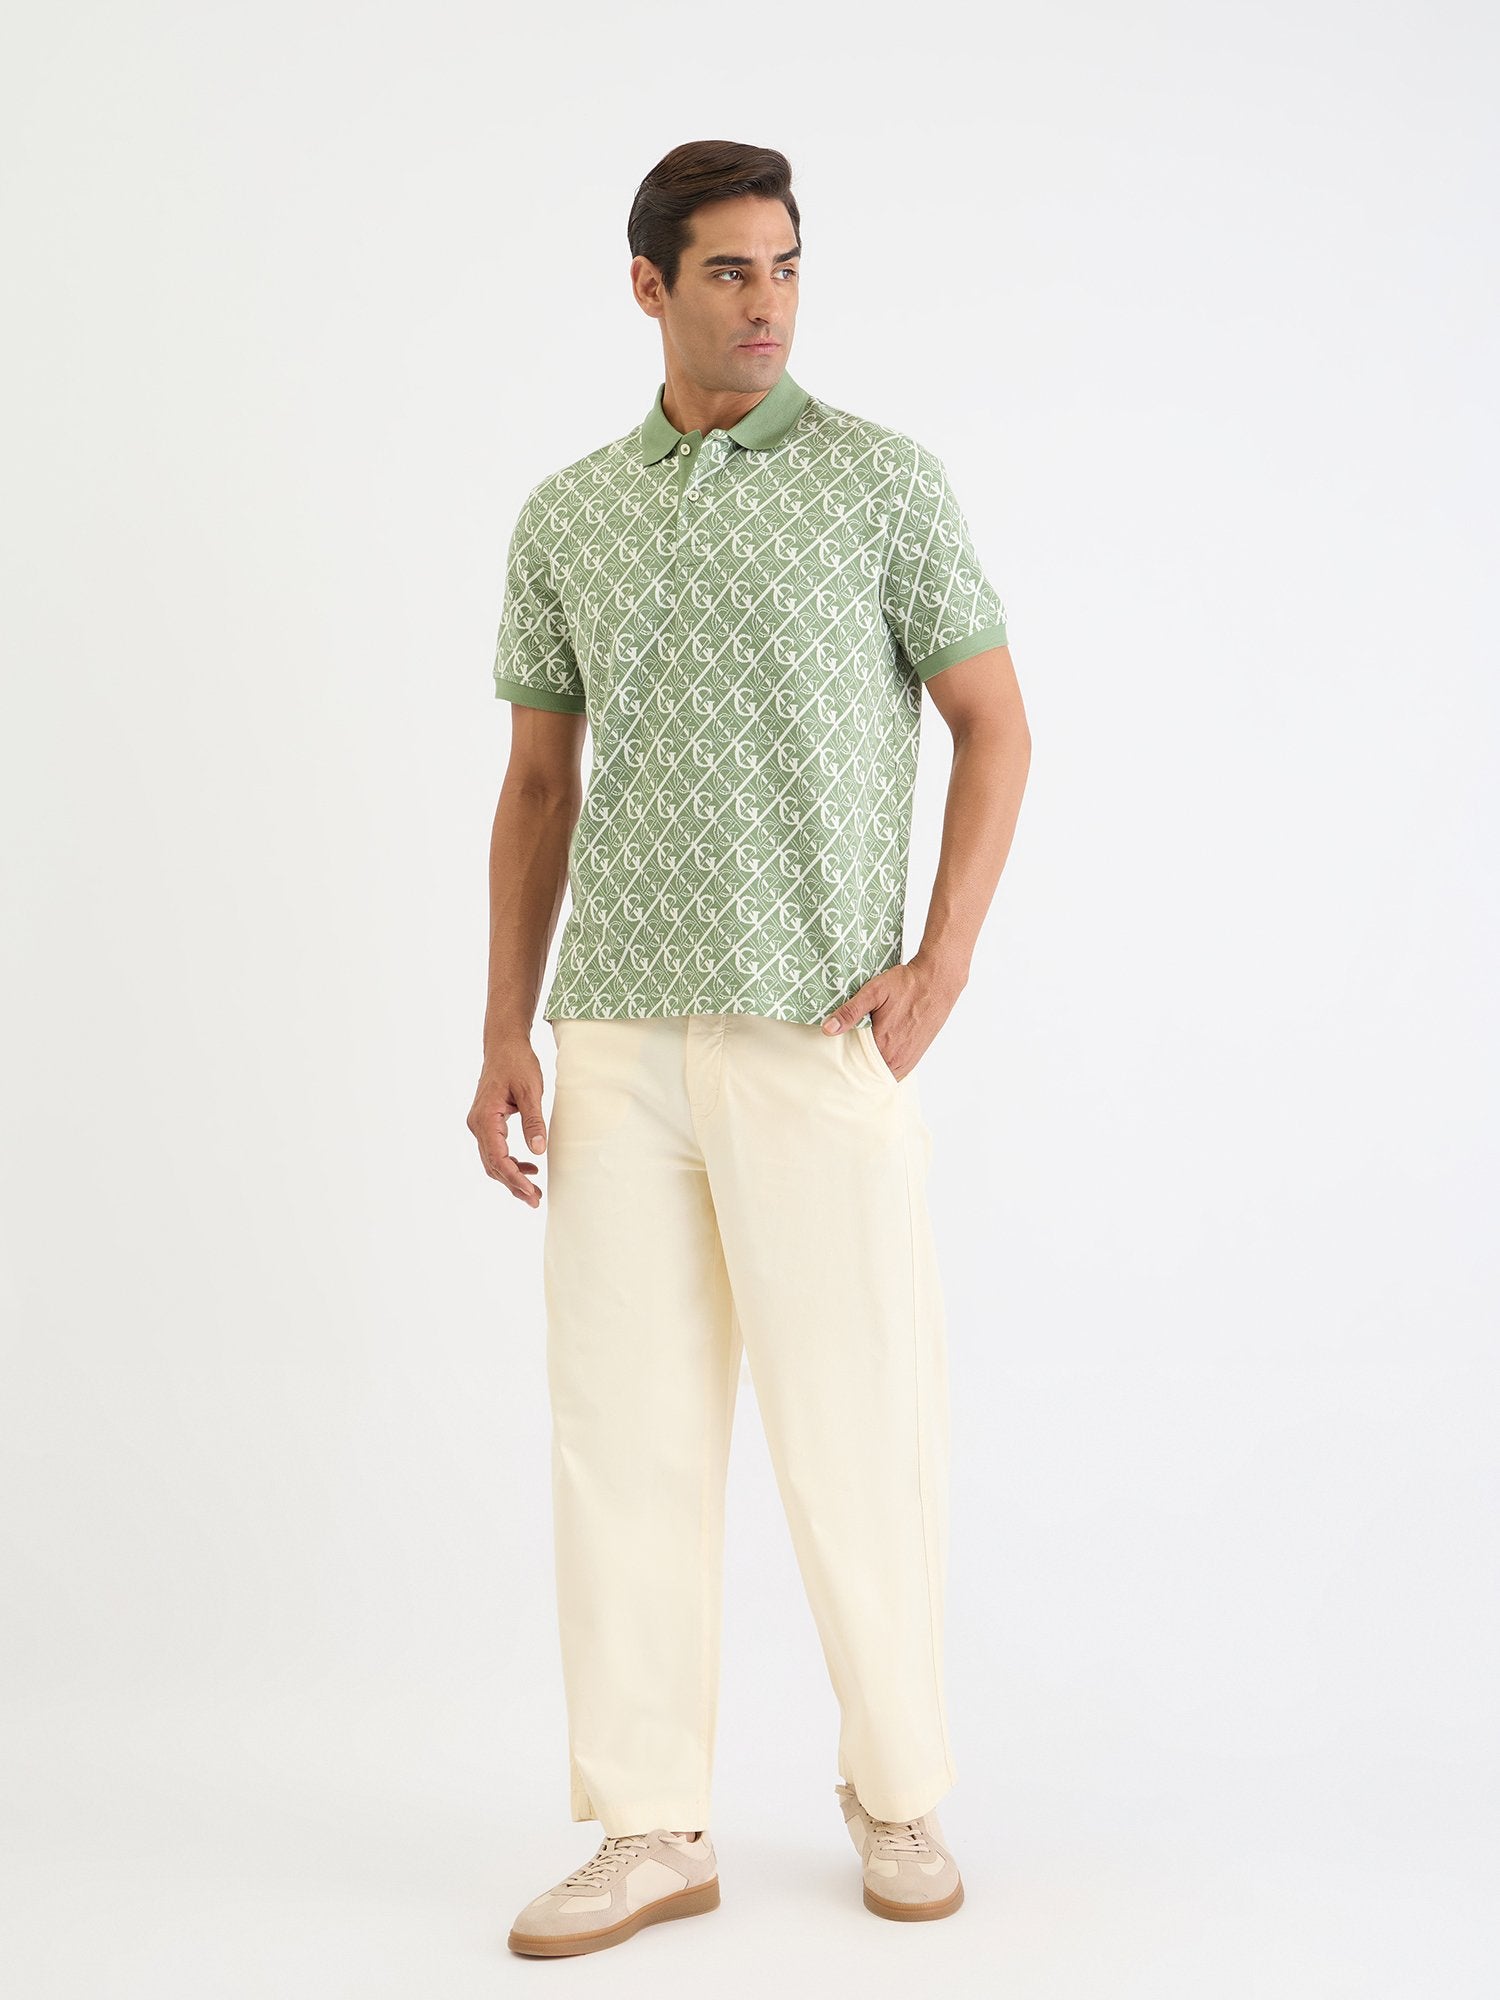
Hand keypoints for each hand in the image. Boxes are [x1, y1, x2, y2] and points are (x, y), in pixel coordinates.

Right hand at [467, 1035, 547, 1205]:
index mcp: (485, 1118)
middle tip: (535, 1200)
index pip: (498, 1158)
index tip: (532, 1191)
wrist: (504, 1045)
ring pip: (492, 1160)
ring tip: (533, 1191)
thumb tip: (539, 1150)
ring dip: (511, 1176)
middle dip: (513, 1184)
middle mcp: (477, 1124)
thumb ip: (533, 1121)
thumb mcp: (531, 1091)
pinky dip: (510, 1162)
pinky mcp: (486, 1123)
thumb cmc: (517, 1064)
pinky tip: (530, 1166)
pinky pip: (495, 1150)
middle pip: (492, 1164)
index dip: (515, 1177)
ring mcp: (480, 1124)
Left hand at [819, 951, 965, 1081]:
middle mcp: (898, 1058)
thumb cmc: (906, 984)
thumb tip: (828, 1029)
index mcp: (884, 1045)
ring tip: (857, 1062)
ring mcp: (909, 1058)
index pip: (856, 1066)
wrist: (937, 981)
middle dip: (856, 1071)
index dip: (844, 1065)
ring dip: (871, 1070)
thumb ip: (850, 1012)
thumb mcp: (874, 992)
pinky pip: (898, 1071)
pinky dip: (886, 1069)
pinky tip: (877, 1060)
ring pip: (884, 1075)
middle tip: (842, 1063)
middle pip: (870, 1074)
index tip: (834, 1061)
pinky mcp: (917, 1055)